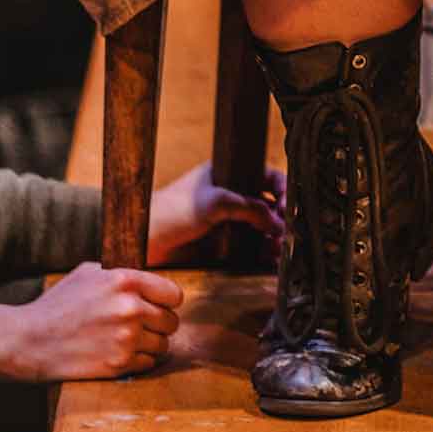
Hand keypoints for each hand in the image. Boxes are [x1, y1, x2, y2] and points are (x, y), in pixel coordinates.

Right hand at [11, 262, 182, 380]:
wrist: (28, 341)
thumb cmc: (56, 306)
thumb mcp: (87, 274)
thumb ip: (120, 274)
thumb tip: (147, 279)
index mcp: (125, 281)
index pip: (174, 294)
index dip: (167, 301)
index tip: (159, 306)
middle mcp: (130, 308)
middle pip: (171, 321)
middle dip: (158, 324)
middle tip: (141, 326)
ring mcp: (126, 338)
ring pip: (162, 344)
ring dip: (150, 344)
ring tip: (128, 341)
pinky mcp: (119, 364)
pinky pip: (148, 363)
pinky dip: (138, 361)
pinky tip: (120, 354)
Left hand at [147, 161, 284, 265]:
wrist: (144, 241)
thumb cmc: (170, 211)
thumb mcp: (215, 203)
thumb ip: (250, 208)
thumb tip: (278, 222)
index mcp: (228, 174)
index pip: (266, 176)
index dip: (282, 189)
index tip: (288, 206)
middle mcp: (230, 195)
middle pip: (268, 203)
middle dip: (280, 217)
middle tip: (284, 232)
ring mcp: (227, 219)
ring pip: (261, 226)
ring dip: (272, 237)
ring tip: (275, 248)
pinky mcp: (222, 242)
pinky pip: (249, 245)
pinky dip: (261, 251)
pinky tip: (268, 257)